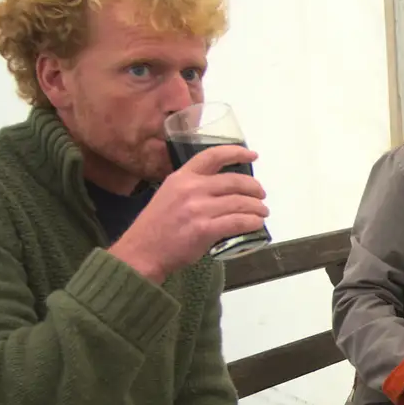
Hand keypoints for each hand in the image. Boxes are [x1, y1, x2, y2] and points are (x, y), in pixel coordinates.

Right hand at [109, 144, 267, 282]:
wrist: (142, 252)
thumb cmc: (156, 226)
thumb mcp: (169, 194)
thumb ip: (192, 187)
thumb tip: (222, 188)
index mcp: (182, 177)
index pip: (213, 156)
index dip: (236, 152)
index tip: (253, 155)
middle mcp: (191, 188)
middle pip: (235, 181)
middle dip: (254, 188)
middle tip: (261, 195)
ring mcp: (199, 209)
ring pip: (240, 203)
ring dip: (257, 208)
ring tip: (262, 212)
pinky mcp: (205, 229)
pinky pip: (238, 222)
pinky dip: (252, 222)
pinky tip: (256, 224)